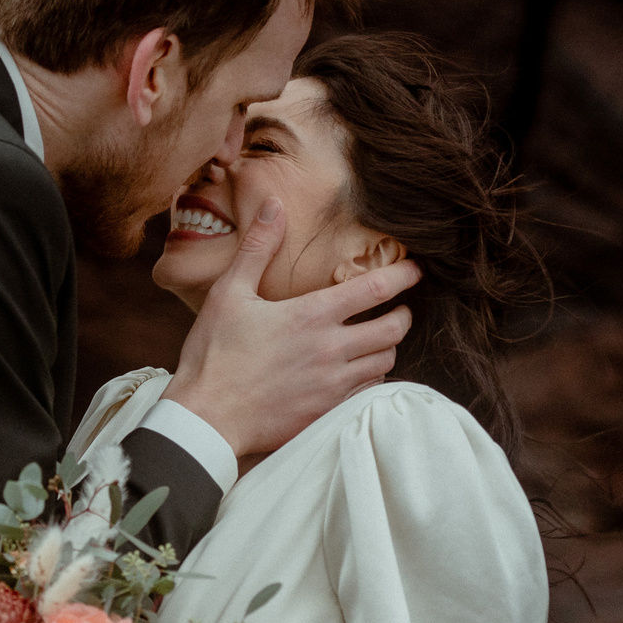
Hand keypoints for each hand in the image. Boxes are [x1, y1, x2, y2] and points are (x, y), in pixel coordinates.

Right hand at [161, 196, 418, 461]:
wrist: (207, 418)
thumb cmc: (214, 354)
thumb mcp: (230, 292)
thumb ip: (258, 247)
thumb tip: (274, 204)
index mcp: (312, 315)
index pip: (376, 288)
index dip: (404, 275)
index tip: (415, 269)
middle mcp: (332, 349)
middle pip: (394, 328)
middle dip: (404, 314)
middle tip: (400, 308)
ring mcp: (333, 384)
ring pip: (386, 362)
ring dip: (388, 347)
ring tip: (379, 339)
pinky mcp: (328, 412)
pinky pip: (368, 392)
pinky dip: (372, 378)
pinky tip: (358, 373)